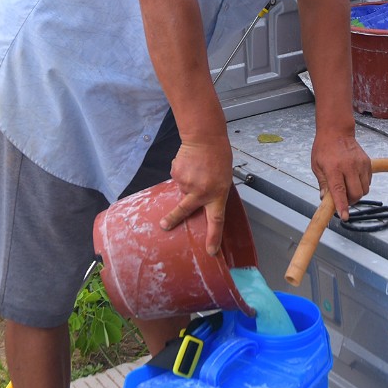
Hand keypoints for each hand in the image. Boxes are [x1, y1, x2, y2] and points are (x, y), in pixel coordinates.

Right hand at [158, 138, 233, 254]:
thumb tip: (198, 199)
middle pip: (184, 210)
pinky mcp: (176, 174)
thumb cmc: (218, 156)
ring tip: (195, 168)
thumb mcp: (223, 178)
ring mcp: (187, 184)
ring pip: (182, 189)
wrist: (204, 137)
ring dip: (187, 181)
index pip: (216, 221)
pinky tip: (188, 164)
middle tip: (164, 225)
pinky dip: (182, 173)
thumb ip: (212, 192)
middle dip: (173, 219)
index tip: (210, 251)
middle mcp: (201, 192)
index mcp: (217, 194)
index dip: (213, 237)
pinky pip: (177, 178)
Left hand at [311, 131, 370, 220]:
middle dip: (350, 201)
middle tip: (343, 199)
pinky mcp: (367, 163)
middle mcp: (349, 166)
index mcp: (334, 168)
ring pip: (364, 190)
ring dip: (356, 194)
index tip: (344, 216)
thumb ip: (323, 184)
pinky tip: (353, 180)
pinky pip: (368, 182)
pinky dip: (361, 185)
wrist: (337, 132)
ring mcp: (360, 164)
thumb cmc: (324, 148)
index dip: (342, 205)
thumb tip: (325, 200)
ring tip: (347, 188)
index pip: (339, 191)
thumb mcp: (317, 166)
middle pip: (356, 194)